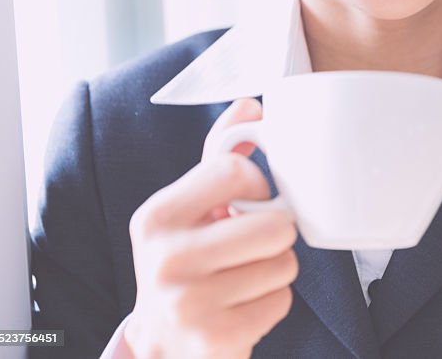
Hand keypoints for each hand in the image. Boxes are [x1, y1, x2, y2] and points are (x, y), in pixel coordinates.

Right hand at [122, 99, 297, 357]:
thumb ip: (220, 155)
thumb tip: (251, 106)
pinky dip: (272, 303)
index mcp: (156, 215)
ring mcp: (187, 304)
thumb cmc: (188, 258)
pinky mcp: (215, 340)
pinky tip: (242, 306)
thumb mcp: (192, 205)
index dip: (257, 184)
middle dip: (274, 235)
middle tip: (249, 247)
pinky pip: (282, 301)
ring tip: (243, 277)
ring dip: (275, 270)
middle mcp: (164, 259)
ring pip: (285, 263)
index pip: (237, 171)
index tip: (247, 200)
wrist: (163, 338)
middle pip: (275, 224)